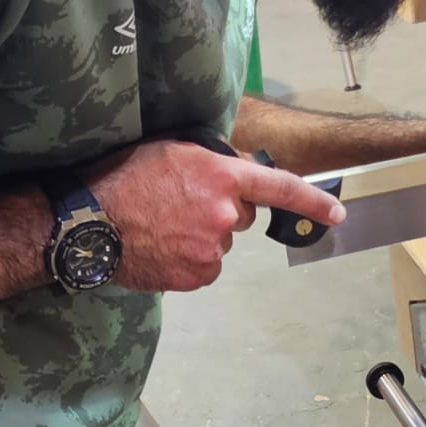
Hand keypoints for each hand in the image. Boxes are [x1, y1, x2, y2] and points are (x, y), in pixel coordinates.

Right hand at [85, 140, 344, 290]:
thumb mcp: (172, 150)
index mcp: (223, 177)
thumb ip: (212, 162)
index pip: (281, 188)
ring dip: (200, 237)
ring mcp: (212, 249)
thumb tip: (234, 172)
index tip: (337, 214)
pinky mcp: (197, 275)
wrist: (88, 223)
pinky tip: (160, 247)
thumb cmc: (123, 178)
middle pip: (240, 218)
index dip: (313, 202)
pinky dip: (187, 260)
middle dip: (220, 213)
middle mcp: (225, 215)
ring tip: (162, 226)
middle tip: (180, 205)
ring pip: (219, 244)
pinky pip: (204, 268)